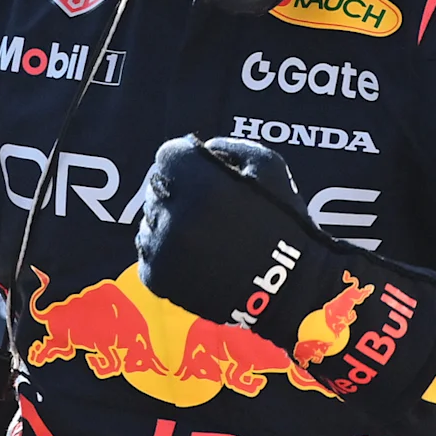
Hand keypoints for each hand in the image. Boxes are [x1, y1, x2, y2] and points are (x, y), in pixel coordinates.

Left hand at [133, 135, 337, 343]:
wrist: (288, 287)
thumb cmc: (283, 223)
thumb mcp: (268, 166)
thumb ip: (228, 147)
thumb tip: (200, 150)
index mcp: (199, 182)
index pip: (167, 155)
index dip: (186, 162)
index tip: (201, 175)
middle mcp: (174, 214)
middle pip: (157, 187)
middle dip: (178, 191)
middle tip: (208, 210)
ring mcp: (162, 248)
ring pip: (149, 220)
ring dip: (170, 222)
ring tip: (204, 236)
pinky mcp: (157, 276)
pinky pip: (148, 252)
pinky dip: (165, 252)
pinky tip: (195, 256)